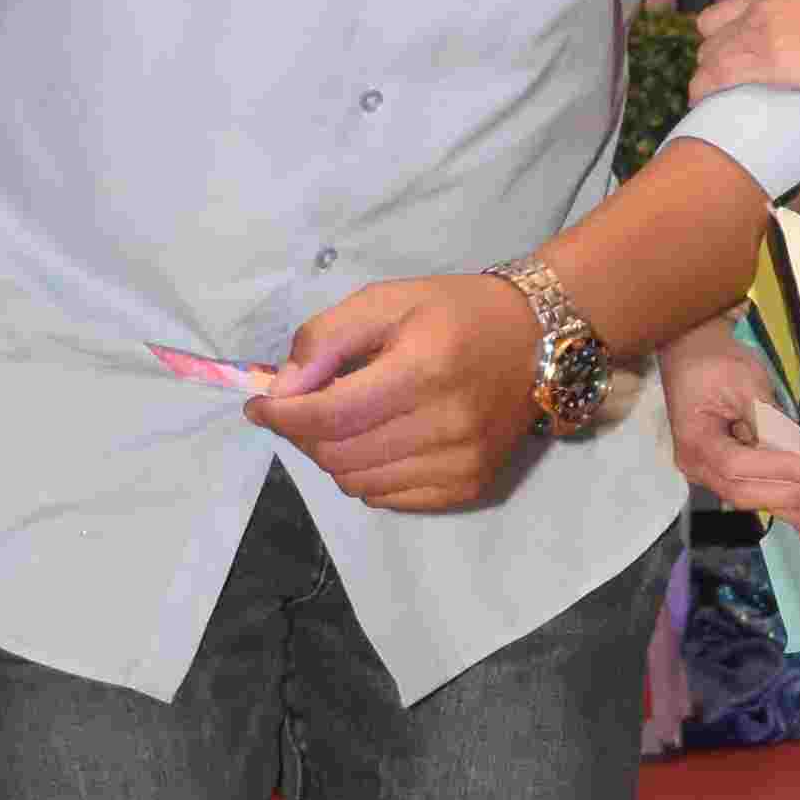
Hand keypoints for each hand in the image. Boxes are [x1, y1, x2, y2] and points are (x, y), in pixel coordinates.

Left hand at [249, 272, 542, 511]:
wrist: (539, 340)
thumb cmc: (457, 313)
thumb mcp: (387, 301)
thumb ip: (326, 339)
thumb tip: (282, 391)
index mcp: (424, 369)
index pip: (329, 415)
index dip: (282, 416)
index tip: (260, 406)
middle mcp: (446, 424)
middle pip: (337, 454)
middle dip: (303, 434)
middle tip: (302, 409)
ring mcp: (461, 462)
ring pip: (357, 482)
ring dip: (332, 456)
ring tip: (341, 423)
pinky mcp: (470, 486)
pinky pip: (388, 498)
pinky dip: (366, 476)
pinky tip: (376, 443)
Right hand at [662, 327, 799, 576]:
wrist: (693, 354)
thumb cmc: (717, 363)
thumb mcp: (744, 382)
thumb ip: (768, 420)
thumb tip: (798, 455)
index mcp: (695, 440)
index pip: (737, 466)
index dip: (776, 471)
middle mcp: (697, 465)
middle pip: (743, 492)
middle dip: (788, 502)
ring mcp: (708, 472)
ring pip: (750, 499)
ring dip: (789, 513)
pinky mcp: (725, 471)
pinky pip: (753, 491)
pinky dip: (781, 504)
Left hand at [695, 0, 799, 97]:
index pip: (749, 0)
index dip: (743, 21)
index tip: (748, 37)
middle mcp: (769, 0)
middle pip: (718, 21)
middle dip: (719, 41)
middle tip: (730, 63)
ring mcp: (762, 29)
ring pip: (712, 48)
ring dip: (711, 65)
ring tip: (713, 85)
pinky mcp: (763, 62)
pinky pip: (715, 74)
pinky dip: (703, 86)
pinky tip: (697, 98)